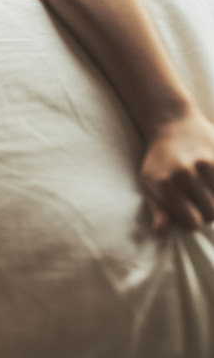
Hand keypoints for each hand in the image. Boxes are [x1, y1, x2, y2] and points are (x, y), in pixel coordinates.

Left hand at [140, 107, 213, 235]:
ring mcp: (206, 164)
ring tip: (206, 190)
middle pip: (211, 214)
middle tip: (198, 200)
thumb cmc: (159, 161)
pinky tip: (211, 181)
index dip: (191, 221)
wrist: (173, 124)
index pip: (192, 223)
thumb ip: (158, 210)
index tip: (187, 212)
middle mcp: (185, 174)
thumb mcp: (150, 185)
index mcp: (165, 184)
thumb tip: (161, 232)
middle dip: (206, 213)